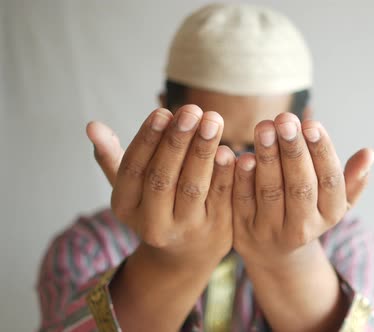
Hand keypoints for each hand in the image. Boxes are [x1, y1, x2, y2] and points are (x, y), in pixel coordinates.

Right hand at [94, 105, 235, 267]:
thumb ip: (112, 156)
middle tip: (191, 110)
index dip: (148, 140)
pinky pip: (221, 197)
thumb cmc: (155, 207)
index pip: (133, 170)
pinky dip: (224, 172)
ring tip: (212, 119)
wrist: (186, 257)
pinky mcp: (218, 230)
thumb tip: (92, 125)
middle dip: (177, 141)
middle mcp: (153, 224)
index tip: (163, 111)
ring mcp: (187, 230)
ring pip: (193, 186)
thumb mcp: (129, 188)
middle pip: (162, 177)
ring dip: (203, 150)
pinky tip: (228, 149)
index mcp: (126, 208)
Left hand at [232, 112, 373, 270]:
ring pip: (271, 191)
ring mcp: (272, 230)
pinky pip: (242, 201)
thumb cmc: (308, 213)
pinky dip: (241, 178)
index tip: (312, 124)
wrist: (274, 255)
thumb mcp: (333, 202)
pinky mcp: (243, 230)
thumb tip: (369, 153)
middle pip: (301, 186)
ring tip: (265, 126)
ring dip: (267, 157)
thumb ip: (350, 178)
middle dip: (293, 151)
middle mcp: (303, 226)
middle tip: (286, 119)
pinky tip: (241, 154)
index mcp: (330, 214)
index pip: (330, 181)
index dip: (322, 152)